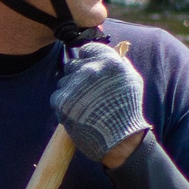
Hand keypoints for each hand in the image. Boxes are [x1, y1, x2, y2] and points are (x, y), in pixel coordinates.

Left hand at [50, 41, 147, 163]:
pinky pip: (57, 95)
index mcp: (109, 61)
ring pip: (64, 80)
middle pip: (73, 64)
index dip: (88, 59)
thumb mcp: (132, 79)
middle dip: (78, 75)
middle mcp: (91, 70)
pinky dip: (64, 103)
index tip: (91, 69)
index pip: (87, 49)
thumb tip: (110, 50)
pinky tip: (77, 112)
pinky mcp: (62, 101)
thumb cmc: (128, 109)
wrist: (119, 139)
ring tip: (85, 106)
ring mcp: (75, 85)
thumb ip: (119, 61)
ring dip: (71, 90)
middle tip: (88, 92)